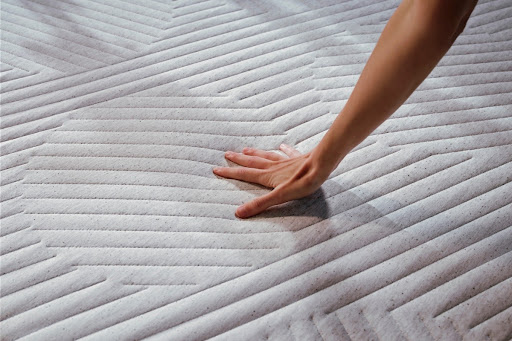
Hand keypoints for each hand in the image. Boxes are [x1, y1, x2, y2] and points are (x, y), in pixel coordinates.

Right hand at [213, 144, 328, 217]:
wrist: (322, 166)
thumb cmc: (302, 183)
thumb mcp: (279, 197)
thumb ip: (259, 204)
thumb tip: (238, 213)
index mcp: (267, 177)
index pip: (244, 175)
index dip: (230, 173)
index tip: (216, 169)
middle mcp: (274, 167)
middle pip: (252, 163)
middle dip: (238, 160)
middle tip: (226, 154)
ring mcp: (285, 162)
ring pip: (266, 156)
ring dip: (255, 153)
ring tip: (246, 149)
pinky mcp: (298, 159)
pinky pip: (288, 153)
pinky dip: (283, 150)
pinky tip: (282, 146)